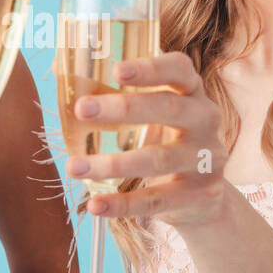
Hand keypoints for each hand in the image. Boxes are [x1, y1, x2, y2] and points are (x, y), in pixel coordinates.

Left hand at [65, 52, 227, 227]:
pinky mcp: (201, 195)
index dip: (151, 67)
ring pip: (158, 159)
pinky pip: (157, 200)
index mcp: (193, 93)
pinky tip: (95, 204)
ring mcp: (207, 160)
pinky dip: (123, 204)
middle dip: (124, 107)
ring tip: (73, 167)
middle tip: (81, 109)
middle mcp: (205, 121)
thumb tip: (65, 80)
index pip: (179, 69)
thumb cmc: (169, 141)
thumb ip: (127, 98)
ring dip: (112, 164)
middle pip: (169, 108)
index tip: (116, 70)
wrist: (208, 197)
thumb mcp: (160, 116)